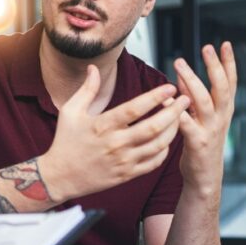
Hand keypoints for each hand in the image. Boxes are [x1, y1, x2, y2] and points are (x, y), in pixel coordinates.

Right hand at [41, 65, 189, 202]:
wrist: (60, 176)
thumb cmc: (65, 141)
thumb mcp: (70, 111)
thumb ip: (86, 89)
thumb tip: (94, 67)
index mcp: (102, 125)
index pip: (134, 109)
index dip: (155, 97)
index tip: (170, 88)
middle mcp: (115, 144)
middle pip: (153, 127)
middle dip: (174, 112)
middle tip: (186, 100)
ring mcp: (123, 161)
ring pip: (158, 145)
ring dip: (173, 130)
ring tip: (180, 117)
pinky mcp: (127, 175)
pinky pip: (154, 162)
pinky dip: (165, 150)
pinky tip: (168, 138)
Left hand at [173, 43, 236, 196]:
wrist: (205, 177)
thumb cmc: (201, 144)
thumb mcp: (201, 118)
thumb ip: (193, 97)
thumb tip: (182, 75)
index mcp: (224, 110)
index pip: (230, 82)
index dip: (229, 63)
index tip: (225, 44)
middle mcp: (221, 117)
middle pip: (221, 87)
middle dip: (214, 66)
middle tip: (207, 47)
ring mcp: (211, 130)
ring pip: (204, 101)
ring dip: (191, 81)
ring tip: (179, 64)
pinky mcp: (198, 143)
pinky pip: (186, 124)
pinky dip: (176, 112)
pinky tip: (166, 101)